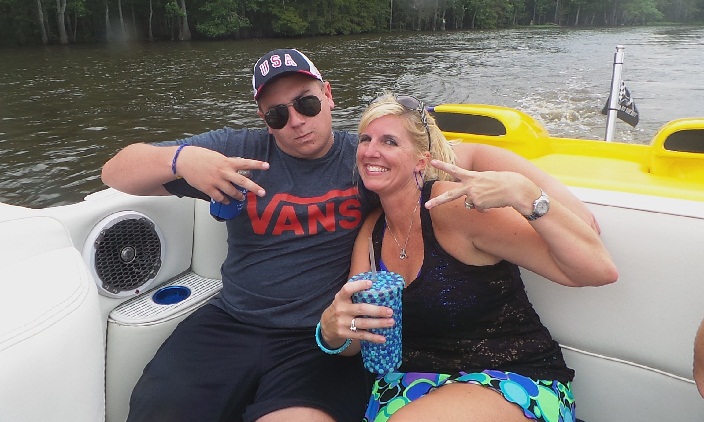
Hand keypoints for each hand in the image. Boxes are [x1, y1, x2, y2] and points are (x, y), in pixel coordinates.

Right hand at [177, 146, 268, 202]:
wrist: (183, 160)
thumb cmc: (199, 156)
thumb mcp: (217, 156)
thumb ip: (227, 163)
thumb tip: (236, 170)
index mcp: (226, 162)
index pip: (245, 163)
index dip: (257, 164)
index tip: (267, 166)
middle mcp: (223, 172)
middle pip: (242, 182)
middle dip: (254, 188)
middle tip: (262, 193)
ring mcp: (216, 181)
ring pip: (232, 192)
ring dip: (238, 196)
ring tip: (242, 198)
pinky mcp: (208, 188)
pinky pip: (219, 198)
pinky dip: (224, 200)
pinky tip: (226, 201)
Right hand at [320, 278, 394, 346]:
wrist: (326, 325)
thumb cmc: (340, 308)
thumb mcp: (342, 299)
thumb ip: (353, 293)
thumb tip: (375, 285)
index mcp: (340, 298)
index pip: (347, 289)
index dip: (358, 285)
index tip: (370, 283)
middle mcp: (341, 310)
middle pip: (361, 309)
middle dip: (377, 310)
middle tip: (390, 311)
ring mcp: (343, 322)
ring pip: (363, 324)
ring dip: (379, 323)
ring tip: (391, 322)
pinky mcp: (345, 333)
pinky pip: (361, 335)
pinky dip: (373, 337)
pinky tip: (383, 338)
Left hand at [424, 159, 538, 214]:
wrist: (514, 189)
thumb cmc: (503, 182)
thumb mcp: (487, 179)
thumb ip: (476, 187)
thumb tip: (471, 203)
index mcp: (472, 176)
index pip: (454, 170)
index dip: (443, 165)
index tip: (432, 162)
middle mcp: (470, 186)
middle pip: (450, 195)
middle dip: (438, 201)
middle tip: (426, 206)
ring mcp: (473, 196)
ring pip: (471, 204)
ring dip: (480, 202)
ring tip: (492, 196)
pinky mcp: (479, 204)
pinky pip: (480, 209)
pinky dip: (487, 207)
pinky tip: (494, 201)